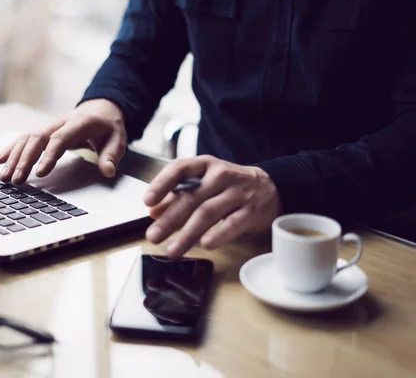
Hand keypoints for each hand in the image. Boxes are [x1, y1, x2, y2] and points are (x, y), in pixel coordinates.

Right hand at [0, 99, 126, 184]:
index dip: (49, 155)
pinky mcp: (44, 131)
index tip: (40, 172)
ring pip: (27, 138)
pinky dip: (11, 149)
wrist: (101, 109)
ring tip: (5, 177)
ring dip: (14, 157)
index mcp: (79, 123)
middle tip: (17, 180)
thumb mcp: (118, 139)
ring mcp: (50, 125)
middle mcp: (60, 122)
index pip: (60, 138)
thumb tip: (108, 171)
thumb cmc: (108, 126)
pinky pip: (25, 138)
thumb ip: (112, 155)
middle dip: (25, 160)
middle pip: (38, 138)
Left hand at [143, 156, 281, 258]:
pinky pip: (233, 223)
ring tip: (172, 250)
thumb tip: (153, 212)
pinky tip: (206, 245)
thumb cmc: (227, 186)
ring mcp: (238, 192)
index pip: (179, 169)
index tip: (147, 201)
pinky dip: (219, 234)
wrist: (268, 188)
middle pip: (191, 197)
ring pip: (208, 212)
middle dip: (169, 219)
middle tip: (153, 236)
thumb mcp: (202, 184)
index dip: (161, 184)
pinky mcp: (252, 211)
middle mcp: (220, 175)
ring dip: (188, 234)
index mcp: (204, 165)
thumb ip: (177, 196)